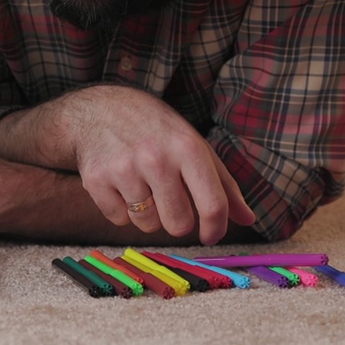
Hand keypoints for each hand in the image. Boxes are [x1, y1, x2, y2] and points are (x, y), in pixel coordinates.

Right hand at [69, 87, 255, 244]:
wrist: (100, 108)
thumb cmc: (155, 129)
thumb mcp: (193, 144)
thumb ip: (223, 183)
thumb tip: (248, 219)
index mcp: (187, 147)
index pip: (213, 204)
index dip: (216, 229)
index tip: (211, 236)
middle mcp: (156, 158)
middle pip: (179, 224)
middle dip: (176, 220)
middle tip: (168, 200)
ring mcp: (123, 169)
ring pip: (147, 225)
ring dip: (147, 214)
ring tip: (141, 186)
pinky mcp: (96, 180)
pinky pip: (118, 219)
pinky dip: (120, 209)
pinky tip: (119, 184)